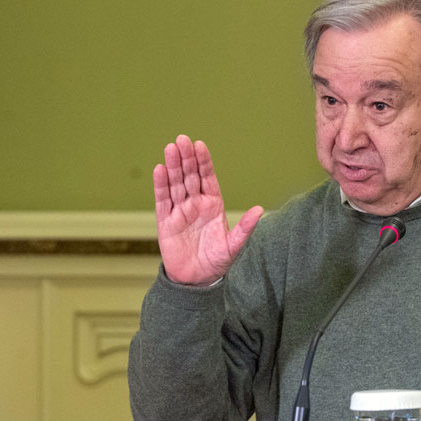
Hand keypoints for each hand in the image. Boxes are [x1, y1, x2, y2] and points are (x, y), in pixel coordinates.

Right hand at [153, 135, 262, 284]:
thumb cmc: (217, 262)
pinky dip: (161, 185)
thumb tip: (260, 210)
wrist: (196, 280)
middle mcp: (196, 204)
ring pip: (175, 184)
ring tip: (170, 148)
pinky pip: (162, 200)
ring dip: (173, 166)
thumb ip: (245, 228)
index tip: (200, 145)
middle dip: (187, 158)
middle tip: (182, 139)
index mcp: (213, 205)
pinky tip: (160, 169)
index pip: (207, 178)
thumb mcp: (234, 245)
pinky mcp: (166, 222)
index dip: (204, 162)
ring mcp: (180, 211)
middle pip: (190, 176)